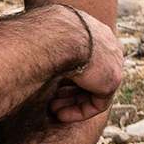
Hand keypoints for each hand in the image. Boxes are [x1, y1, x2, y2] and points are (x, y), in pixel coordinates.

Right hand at [52, 7, 122, 122]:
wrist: (59, 36)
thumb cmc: (43, 33)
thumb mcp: (44, 36)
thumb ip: (46, 46)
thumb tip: (29, 50)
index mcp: (92, 29)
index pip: (84, 56)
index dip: (67, 72)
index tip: (50, 80)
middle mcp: (106, 42)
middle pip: (90, 73)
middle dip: (70, 90)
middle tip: (51, 100)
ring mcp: (113, 61)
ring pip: (93, 89)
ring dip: (72, 102)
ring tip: (53, 110)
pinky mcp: (113, 80)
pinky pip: (97, 102)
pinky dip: (79, 111)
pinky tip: (61, 115)